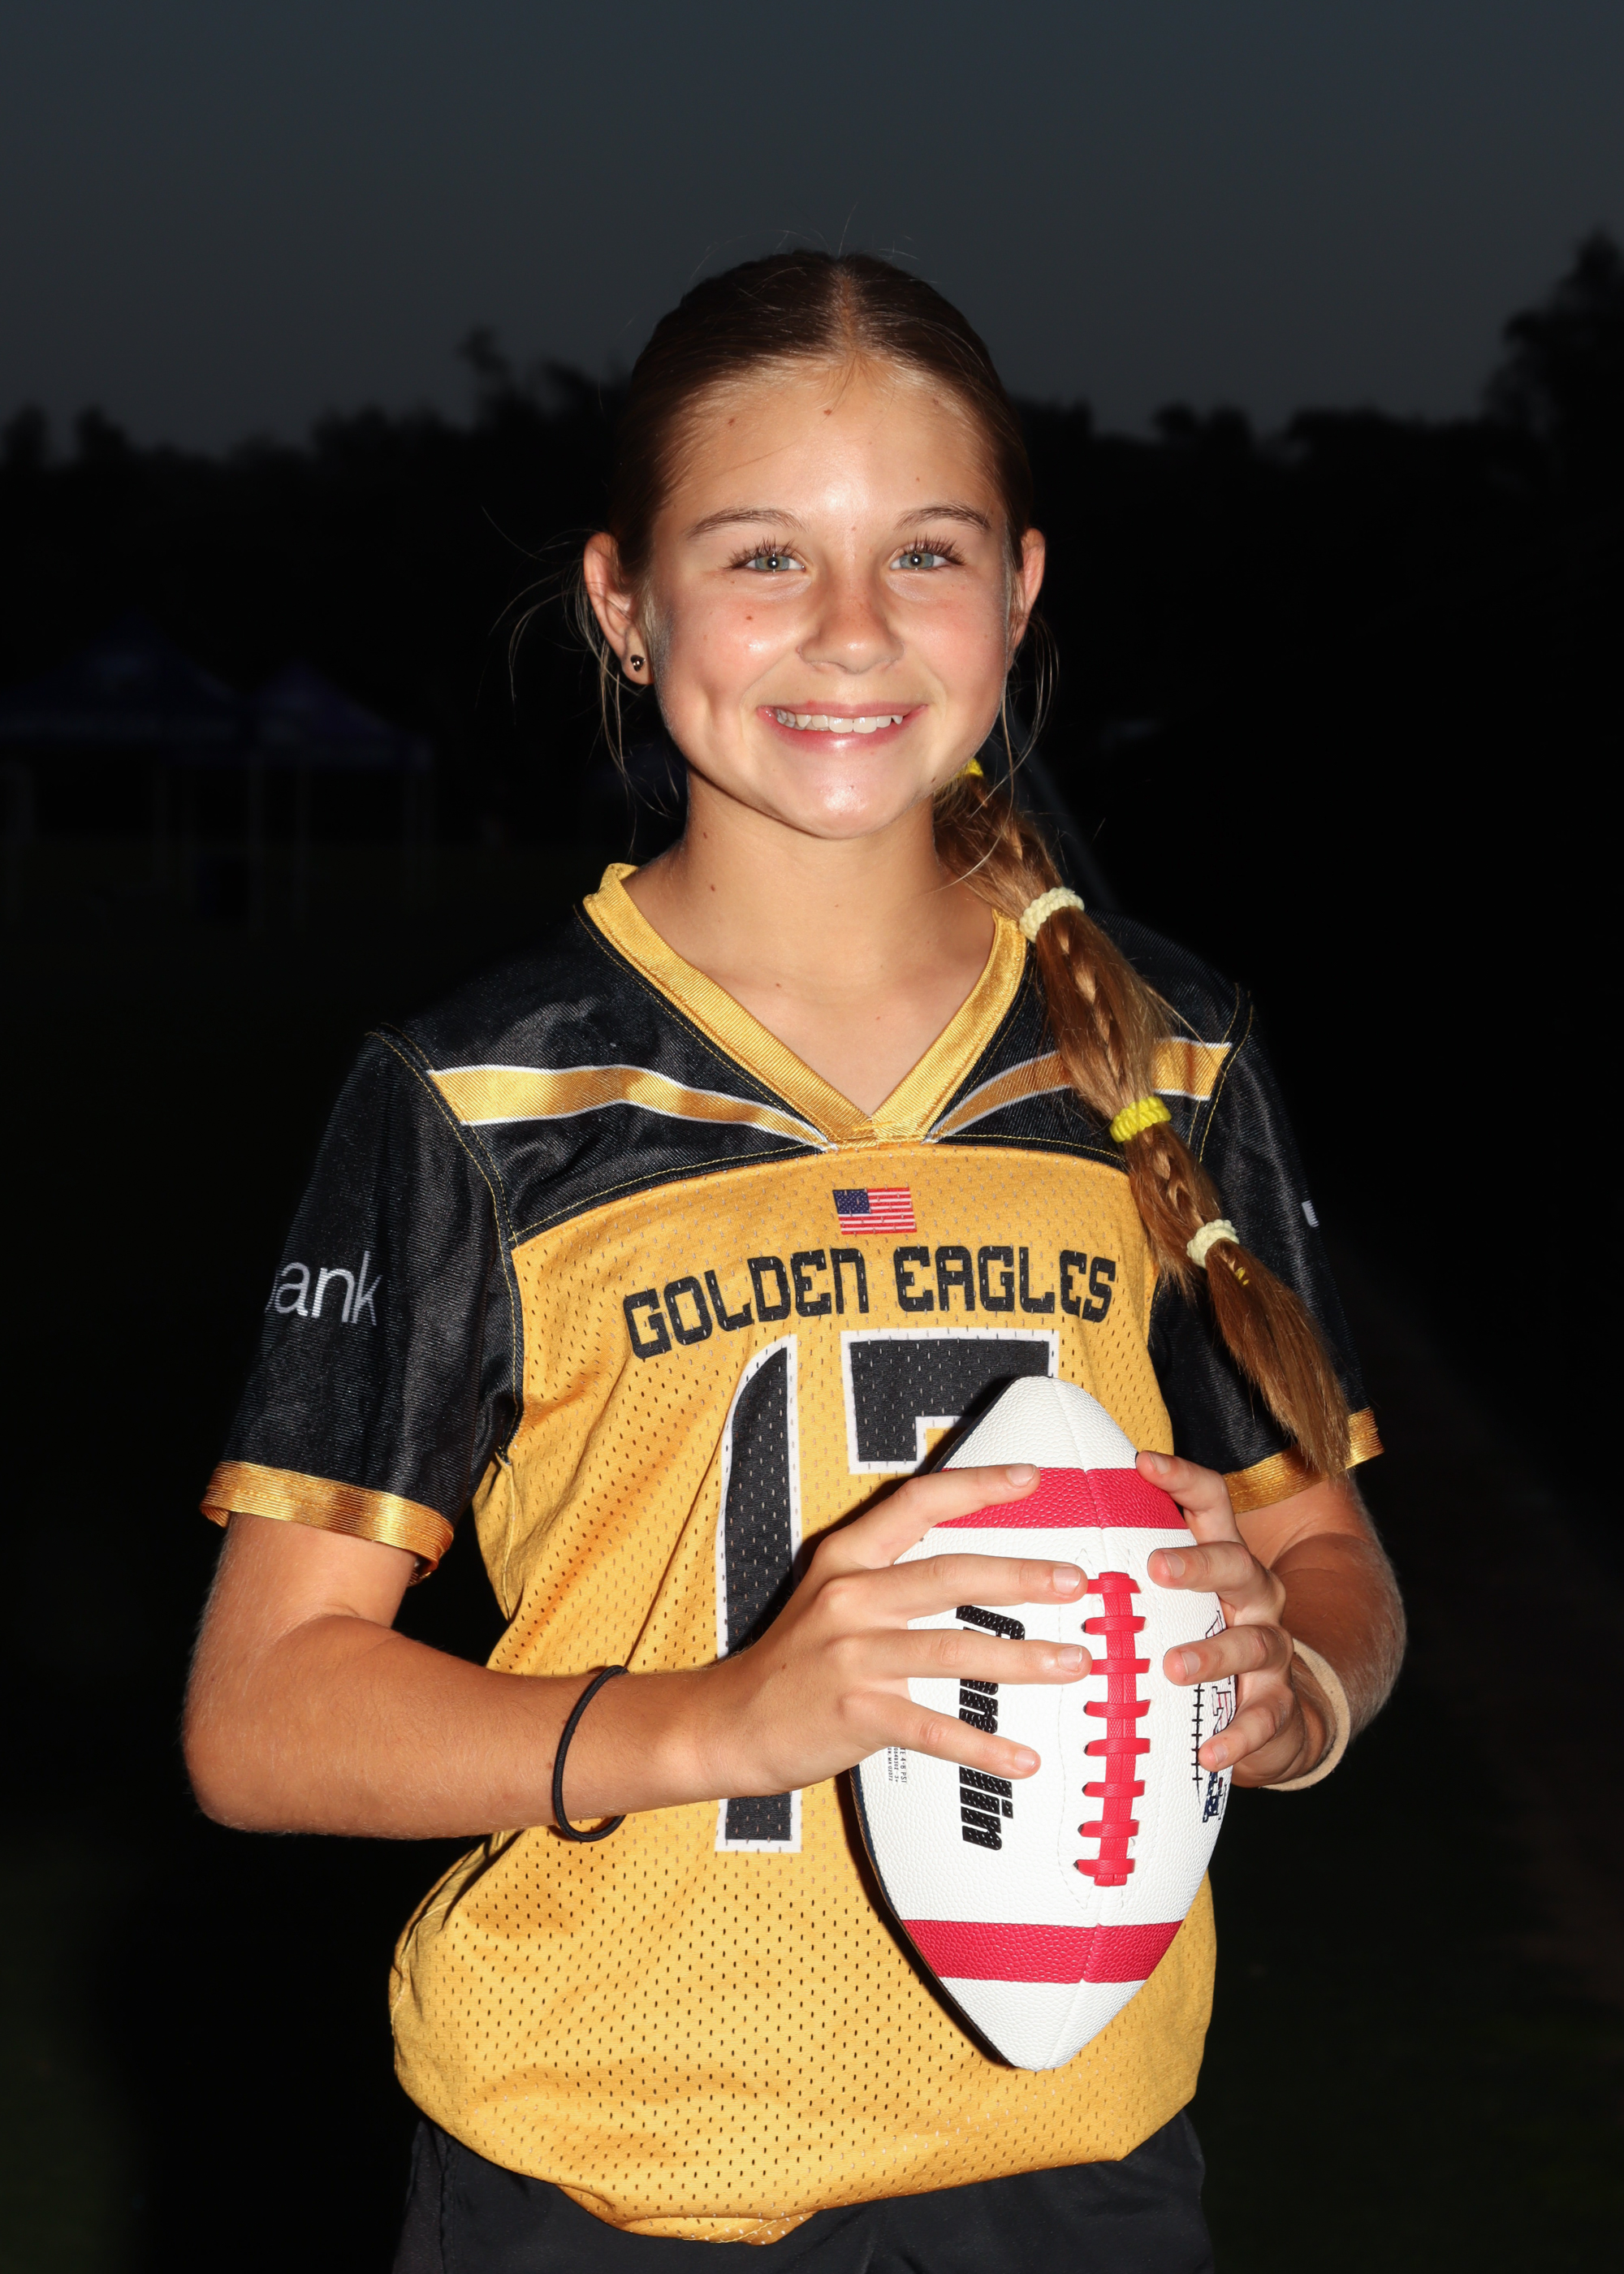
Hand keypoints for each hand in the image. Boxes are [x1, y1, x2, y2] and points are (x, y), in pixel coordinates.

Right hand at [697, 1464, 1090, 1797]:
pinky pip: (934, 1729)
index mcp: (847, 1561)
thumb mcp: (829, 1595)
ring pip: (953, 1650)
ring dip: (1022, 1660)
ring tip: (1073, 1663)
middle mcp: (850, 1599)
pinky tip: (1022, 1759)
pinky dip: (983, 1747)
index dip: (976, 1486)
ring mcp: (853, 1656)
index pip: (916, 1504)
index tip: (1030, 1478)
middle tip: (1075, 1581)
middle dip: (1020, 1575)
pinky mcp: (856, 1713)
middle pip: (949, 1573)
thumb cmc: (791, 1662)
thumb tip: (975, 1565)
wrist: (726, 1723)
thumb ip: (888, 1574)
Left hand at [1138, 1450, 1327, 1787]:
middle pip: (1237, 1565)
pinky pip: (1263, 1719)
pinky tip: (1209, 1749)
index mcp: (1223, 1562)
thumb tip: (1043, 1527)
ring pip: (1252, 1642)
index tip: (1142, 1461)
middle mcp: (1253, 1598)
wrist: (1276, 1713)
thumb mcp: (1174, 1600)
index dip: (1181, 1478)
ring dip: (1212, 1653)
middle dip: (1199, 1564)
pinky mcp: (1276, 1706)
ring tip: (1174, 1667)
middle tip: (1157, 1568)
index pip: (1212, 1504)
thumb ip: (1129, 1569)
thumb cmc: (1201, 1640)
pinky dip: (1237, 1735)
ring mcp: (1270, 1652)